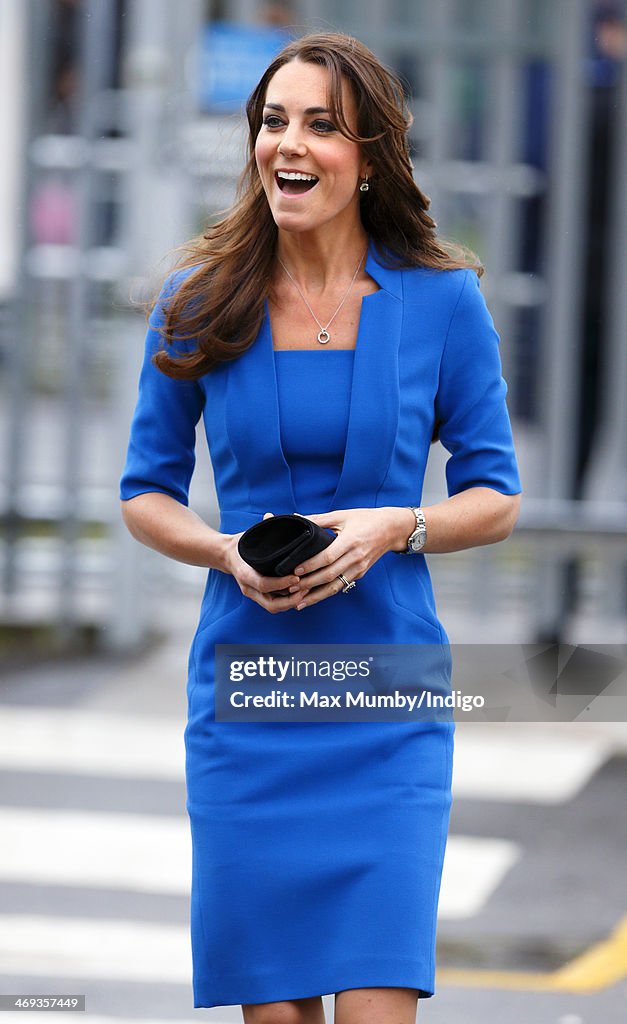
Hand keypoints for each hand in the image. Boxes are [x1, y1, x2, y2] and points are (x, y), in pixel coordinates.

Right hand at [222, 512, 310, 613]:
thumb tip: (269, 516)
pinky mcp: (260, 597)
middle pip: (271, 604)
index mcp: (244, 573)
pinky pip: (275, 605)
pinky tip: (301, 594)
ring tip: (308, 591)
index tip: (296, 577)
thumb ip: (261, 527)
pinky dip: (288, 602)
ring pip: (274, 607)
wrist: (227, 555)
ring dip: (292, 602)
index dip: (281, 583)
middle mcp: (248, 587)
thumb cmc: (242, 544)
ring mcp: (254, 594)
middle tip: (307, 588)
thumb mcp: (249, 536)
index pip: (264, 584)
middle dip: (291, 599)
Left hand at [289, 506, 415, 609]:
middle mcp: (356, 557)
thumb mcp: (343, 515)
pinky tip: (314, 597)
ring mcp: (359, 568)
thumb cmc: (366, 519)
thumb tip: (296, 518)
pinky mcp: (360, 573)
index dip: (311, 565)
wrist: (392, 529)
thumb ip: (319, 519)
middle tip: (290, 589)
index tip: (295, 571)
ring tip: (299, 602)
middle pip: (329, 575)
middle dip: (308, 584)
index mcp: (350, 541)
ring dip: (316, 596)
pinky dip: (326, 593)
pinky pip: (341, 585)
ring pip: (335, 586)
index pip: (328, 557)